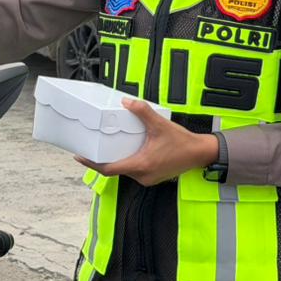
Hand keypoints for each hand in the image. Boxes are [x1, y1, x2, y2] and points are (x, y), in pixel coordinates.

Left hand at [75, 99, 218, 186]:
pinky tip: (124, 151)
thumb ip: (142, 111)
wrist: (200, 154)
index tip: (79, 157)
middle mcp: (142, 176)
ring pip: (125, 171)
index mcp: (140, 165)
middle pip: (114, 171)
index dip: (91, 164)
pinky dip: (126, 162)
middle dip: (101, 161)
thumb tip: (126, 101)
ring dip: (115, 161)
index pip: (108, 169)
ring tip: (105, 148)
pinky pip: (134, 171)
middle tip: (90, 148)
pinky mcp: (152, 177)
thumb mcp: (160, 124)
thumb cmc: (182, 142)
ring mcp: (147, 178)